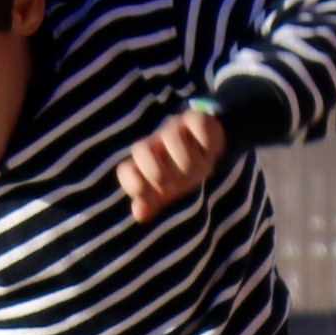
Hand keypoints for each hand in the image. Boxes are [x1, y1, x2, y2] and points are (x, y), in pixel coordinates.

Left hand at [116, 107, 226, 223]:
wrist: (206, 146)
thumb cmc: (181, 172)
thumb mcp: (168, 191)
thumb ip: (152, 203)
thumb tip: (140, 215)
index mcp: (143, 163)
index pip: (126, 171)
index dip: (137, 187)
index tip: (156, 198)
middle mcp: (155, 143)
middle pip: (140, 149)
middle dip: (159, 174)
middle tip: (177, 185)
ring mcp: (174, 129)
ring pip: (172, 138)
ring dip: (188, 162)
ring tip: (199, 171)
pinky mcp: (196, 119)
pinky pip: (198, 125)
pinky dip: (205, 143)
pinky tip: (209, 152)